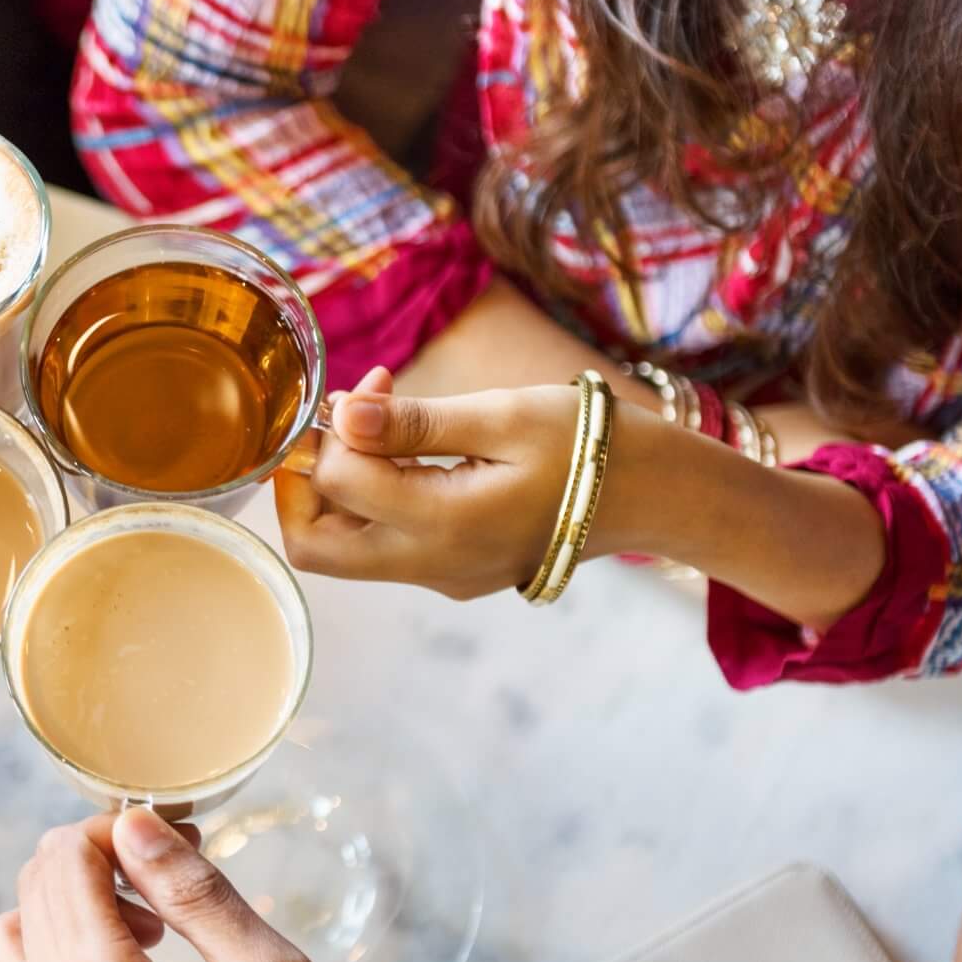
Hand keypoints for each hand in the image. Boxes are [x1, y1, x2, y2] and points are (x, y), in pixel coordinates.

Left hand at [274, 366, 596, 600]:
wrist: (657, 495)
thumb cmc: (591, 444)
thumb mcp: (504, 416)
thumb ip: (416, 424)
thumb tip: (341, 417)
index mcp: (445, 526)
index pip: (336, 483)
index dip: (333, 428)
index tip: (374, 384)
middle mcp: (434, 566)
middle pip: (316, 547)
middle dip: (304, 481)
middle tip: (340, 419)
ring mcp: (443, 577)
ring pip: (347, 549)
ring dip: (342, 484)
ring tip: (385, 417)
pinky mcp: (454, 572)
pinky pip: (387, 544)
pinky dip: (376, 497)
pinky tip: (409, 448)